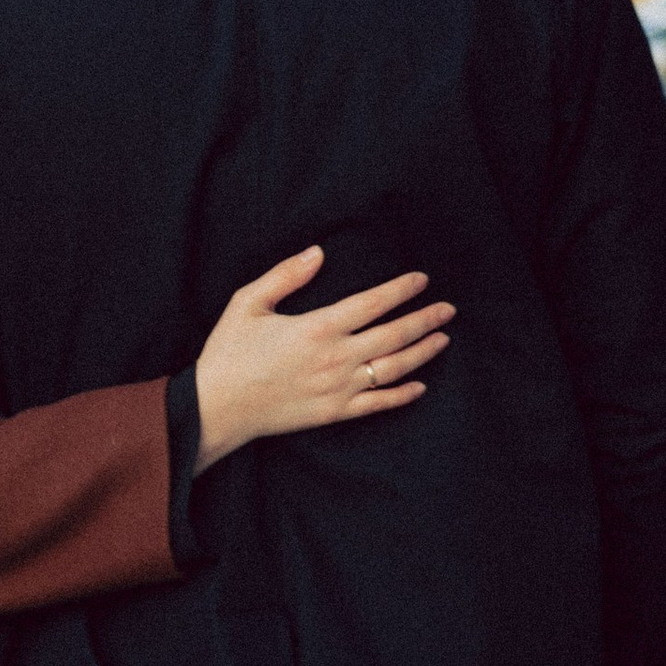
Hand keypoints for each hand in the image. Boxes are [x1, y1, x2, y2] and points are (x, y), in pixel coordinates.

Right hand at [191, 248, 453, 473]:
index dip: (400, 290)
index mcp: (317, 327)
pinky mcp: (333, 413)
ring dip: (422, 352)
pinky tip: (420, 385)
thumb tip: (318, 252)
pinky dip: (402, 395)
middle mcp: (335, 358)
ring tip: (443, 338)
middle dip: (424, 319)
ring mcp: (338, 388)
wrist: (217, 407)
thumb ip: (285, 276)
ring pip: (393, 369)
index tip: (421, 279)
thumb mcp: (248, 303)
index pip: (372, 304)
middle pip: (393, 336)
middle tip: (448, 308)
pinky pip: (377, 404)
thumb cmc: (229, 352)